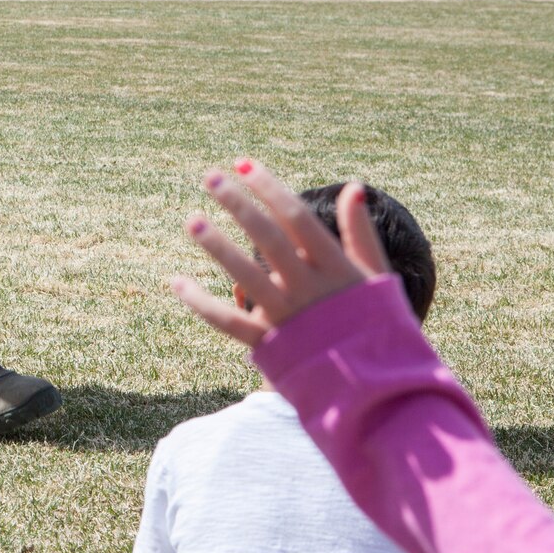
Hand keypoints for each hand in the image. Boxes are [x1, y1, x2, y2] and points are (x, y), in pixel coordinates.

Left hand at [171, 159, 391, 347]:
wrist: (377, 388)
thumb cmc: (374, 324)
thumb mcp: (375, 277)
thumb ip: (360, 234)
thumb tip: (355, 188)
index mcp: (336, 268)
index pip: (298, 218)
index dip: (270, 189)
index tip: (244, 165)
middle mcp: (310, 288)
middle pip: (268, 238)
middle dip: (239, 205)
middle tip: (211, 178)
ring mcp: (288, 318)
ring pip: (245, 275)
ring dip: (217, 247)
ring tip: (192, 221)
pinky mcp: (270, 345)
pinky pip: (228, 322)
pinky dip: (200, 303)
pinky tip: (176, 282)